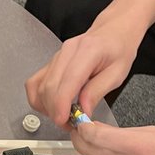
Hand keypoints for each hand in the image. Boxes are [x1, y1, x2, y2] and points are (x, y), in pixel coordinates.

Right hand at [25, 17, 142, 127]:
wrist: (113, 30)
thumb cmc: (119, 48)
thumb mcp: (117, 73)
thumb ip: (97, 92)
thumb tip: (82, 112)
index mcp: (88, 51)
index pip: (67, 81)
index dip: (61, 104)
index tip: (63, 121)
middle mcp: (67, 51)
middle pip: (49, 86)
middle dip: (54, 111)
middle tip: (68, 124)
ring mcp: (56, 56)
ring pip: (39, 86)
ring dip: (46, 106)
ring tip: (63, 115)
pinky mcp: (51, 62)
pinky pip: (35, 82)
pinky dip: (39, 98)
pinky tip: (52, 106)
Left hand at [69, 119, 154, 154]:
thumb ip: (124, 132)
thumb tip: (98, 130)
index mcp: (141, 147)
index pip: (97, 137)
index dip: (83, 128)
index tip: (79, 122)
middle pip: (91, 153)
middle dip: (82, 140)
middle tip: (79, 130)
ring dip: (96, 154)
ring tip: (103, 143)